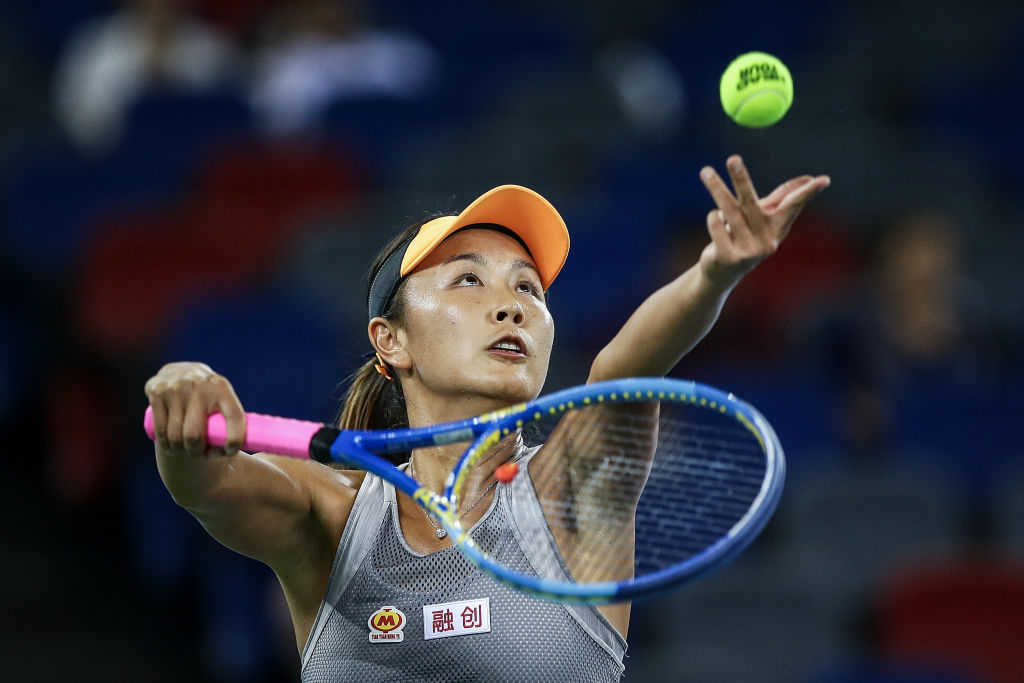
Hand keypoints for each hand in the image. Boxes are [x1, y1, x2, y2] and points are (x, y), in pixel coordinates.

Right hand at [144, 362, 244, 457]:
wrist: (179, 371)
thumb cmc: (208, 395)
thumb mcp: (222, 398)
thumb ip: (229, 422)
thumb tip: (229, 451)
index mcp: (221, 387)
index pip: (234, 417)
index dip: (235, 439)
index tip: (231, 451)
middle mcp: (199, 385)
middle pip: (194, 435)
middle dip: (196, 452)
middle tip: (199, 455)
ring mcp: (176, 388)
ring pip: (175, 436)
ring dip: (179, 451)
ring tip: (184, 451)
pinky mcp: (157, 392)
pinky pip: (160, 430)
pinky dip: (165, 445)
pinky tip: (170, 447)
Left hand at [698, 154, 829, 287]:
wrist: (722, 273)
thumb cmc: (745, 238)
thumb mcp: (763, 219)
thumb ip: (781, 198)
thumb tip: (808, 178)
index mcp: (777, 229)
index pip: (793, 206)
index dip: (808, 193)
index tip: (824, 179)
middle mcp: (766, 241)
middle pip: (751, 203)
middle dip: (742, 179)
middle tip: (733, 158)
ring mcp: (748, 252)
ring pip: (730, 212)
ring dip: (717, 189)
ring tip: (706, 172)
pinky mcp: (729, 258)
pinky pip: (717, 227)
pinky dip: (713, 218)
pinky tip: (714, 217)